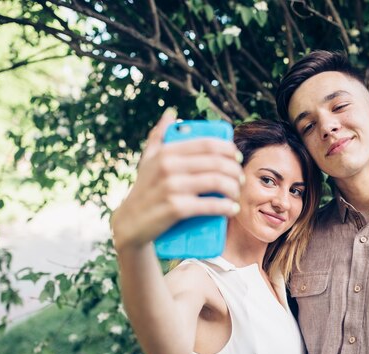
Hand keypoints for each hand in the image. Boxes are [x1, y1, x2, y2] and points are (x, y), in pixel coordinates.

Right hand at [111, 109, 242, 251]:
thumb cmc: (144, 190)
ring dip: (234, 188)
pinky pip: (210, 205)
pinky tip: (232, 208)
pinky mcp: (176, 208)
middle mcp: (168, 166)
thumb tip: (171, 113)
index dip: (228, 149)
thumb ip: (158, 136)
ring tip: (236, 194)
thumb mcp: (148, 160)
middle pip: (217, 163)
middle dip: (235, 171)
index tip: (237, 158)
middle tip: (239, 180)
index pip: (208, 144)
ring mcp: (171, 187)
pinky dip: (226, 207)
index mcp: (166, 152)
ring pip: (217, 182)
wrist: (129, 224)